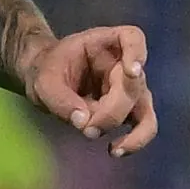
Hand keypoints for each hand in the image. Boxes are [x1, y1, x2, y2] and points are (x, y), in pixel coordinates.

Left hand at [18, 24, 156, 156]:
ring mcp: (130, 90)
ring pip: (146, 113)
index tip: (132, 72)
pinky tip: (114, 150)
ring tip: (114, 148)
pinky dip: (134, 142)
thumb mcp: (43, 81)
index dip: (137, 53)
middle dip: (112, 111)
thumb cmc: (47, 72)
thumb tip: (85, 123)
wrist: (45, 83)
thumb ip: (60, 99)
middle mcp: (124, 65)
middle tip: (87, 128)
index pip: (132, 38)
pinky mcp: (129, 112)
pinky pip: (142, 129)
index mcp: (105, 43)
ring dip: (134, 134)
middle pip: (133, 87)